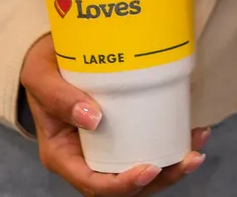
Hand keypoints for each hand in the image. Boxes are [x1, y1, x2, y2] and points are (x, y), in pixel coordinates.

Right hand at [21, 36, 207, 195]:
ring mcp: (104, 148)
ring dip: (171, 167)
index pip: (93, 183)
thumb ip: (59, 97)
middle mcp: (84, 158)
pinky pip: (145, 147)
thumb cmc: (42, 67)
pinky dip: (169, 145)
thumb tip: (94, 119)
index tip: (149, 169)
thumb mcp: (41, 77)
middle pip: (123, 185)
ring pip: (139, 171)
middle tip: (188, 159)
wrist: (50, 53)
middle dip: (159, 179)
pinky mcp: (121, 133)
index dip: (122, 185)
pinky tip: (191, 133)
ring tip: (196, 149)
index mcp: (62, 155)